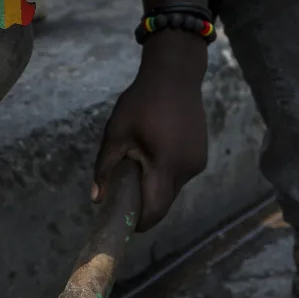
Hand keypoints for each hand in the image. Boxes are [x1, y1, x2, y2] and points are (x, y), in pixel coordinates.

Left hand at [94, 32, 208, 231]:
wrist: (175, 75)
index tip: (124, 222)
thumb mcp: (116, 133)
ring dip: (156, 188)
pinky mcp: (202, 156)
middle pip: (164, 202)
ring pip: (173, 189)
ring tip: (139, 168)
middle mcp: (187, 169)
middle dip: (145, 205)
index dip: (140, 222)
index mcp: (166, 165)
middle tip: (124, 196)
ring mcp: (198, 163)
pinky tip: (154, 156)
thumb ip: (105, 168)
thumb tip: (96, 199)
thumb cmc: (140, 102)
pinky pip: (181, 176)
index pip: (155, 209)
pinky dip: (166, 175)